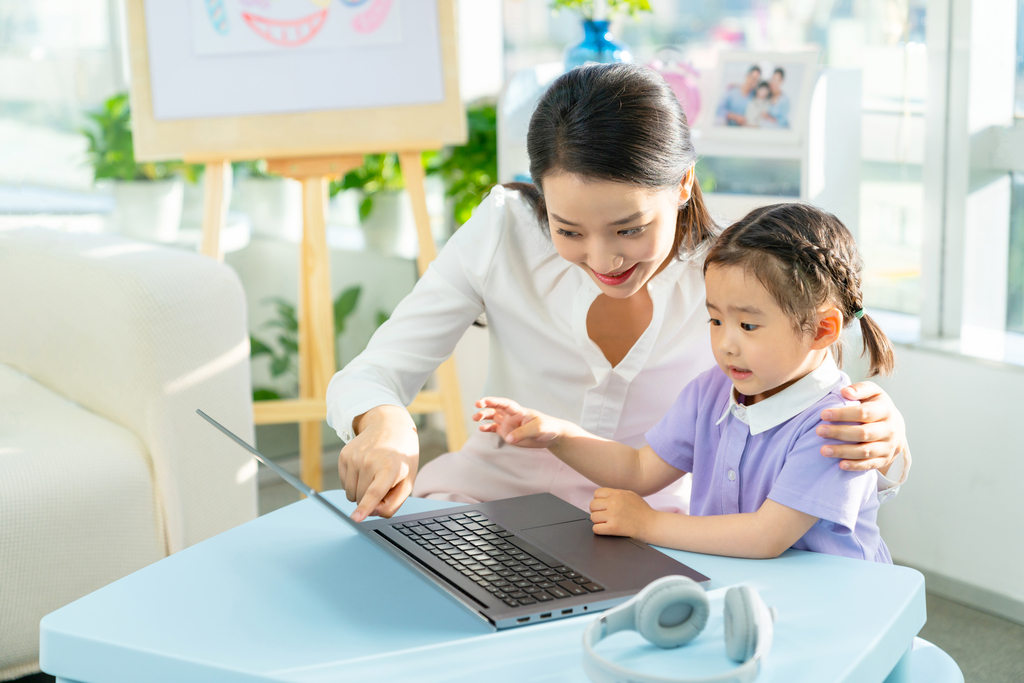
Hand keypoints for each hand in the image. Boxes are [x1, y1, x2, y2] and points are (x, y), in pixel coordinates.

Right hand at [339, 405, 419, 521]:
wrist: (389, 426)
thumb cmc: (401, 458)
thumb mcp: (408, 481)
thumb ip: (393, 503)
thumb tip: (372, 513)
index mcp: (389, 468)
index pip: (375, 492)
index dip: (365, 508)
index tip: (355, 519)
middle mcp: (369, 461)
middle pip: (361, 498)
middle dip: (371, 500)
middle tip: (383, 482)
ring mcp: (354, 457)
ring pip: (350, 493)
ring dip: (361, 491)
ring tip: (374, 475)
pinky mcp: (344, 456)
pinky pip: (344, 483)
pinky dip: (354, 482)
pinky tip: (365, 469)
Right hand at [472, 397, 568, 447]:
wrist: (552, 435)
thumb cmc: (547, 428)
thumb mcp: (538, 429)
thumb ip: (523, 432)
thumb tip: (508, 438)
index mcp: (519, 412)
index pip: (505, 404)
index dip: (494, 401)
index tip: (483, 401)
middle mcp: (512, 416)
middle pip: (496, 408)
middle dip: (485, 406)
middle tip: (476, 407)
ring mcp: (509, 425)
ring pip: (493, 417)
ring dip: (483, 416)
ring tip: (474, 418)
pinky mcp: (508, 434)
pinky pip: (495, 429)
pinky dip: (488, 428)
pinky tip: (481, 429)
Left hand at [589, 488, 654, 540]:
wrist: (652, 524)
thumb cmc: (642, 510)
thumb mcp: (630, 495)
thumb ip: (616, 494)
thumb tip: (603, 496)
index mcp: (617, 494)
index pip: (596, 494)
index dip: (599, 500)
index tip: (603, 506)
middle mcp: (614, 503)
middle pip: (592, 505)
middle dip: (596, 511)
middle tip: (603, 515)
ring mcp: (613, 515)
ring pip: (593, 517)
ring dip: (598, 521)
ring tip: (606, 522)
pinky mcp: (614, 528)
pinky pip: (596, 528)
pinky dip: (599, 530)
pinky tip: (606, 529)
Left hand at [817, 381, 907, 473]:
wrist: (895, 426)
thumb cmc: (876, 406)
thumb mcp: (873, 392)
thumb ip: (860, 389)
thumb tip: (845, 391)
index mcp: (885, 410)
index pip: (863, 413)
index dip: (843, 414)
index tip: (823, 415)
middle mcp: (889, 429)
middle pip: (863, 433)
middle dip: (839, 433)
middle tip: (819, 431)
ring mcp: (888, 446)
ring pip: (865, 451)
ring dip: (843, 451)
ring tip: (823, 450)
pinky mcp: (884, 459)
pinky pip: (870, 465)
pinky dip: (855, 466)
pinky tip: (840, 465)